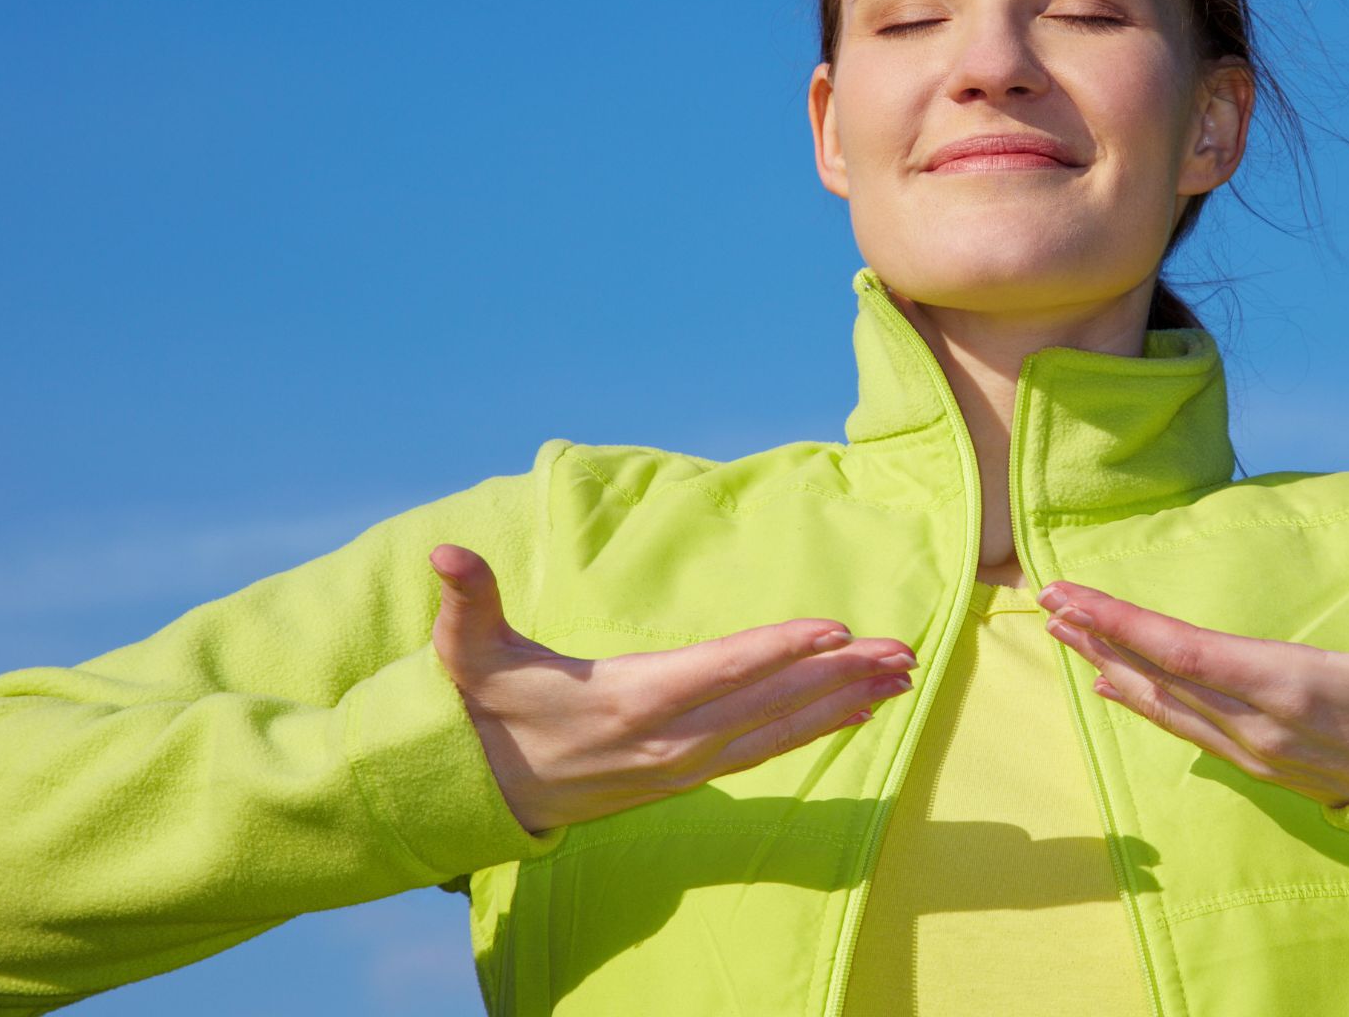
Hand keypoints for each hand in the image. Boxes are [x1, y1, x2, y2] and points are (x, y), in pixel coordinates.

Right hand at [428, 544, 918, 835]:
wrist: (480, 793)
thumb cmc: (486, 708)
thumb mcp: (468, 652)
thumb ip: (469, 599)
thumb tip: (444, 554)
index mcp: (629, 699)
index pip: (719, 669)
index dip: (780, 649)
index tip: (836, 630)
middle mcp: (669, 738)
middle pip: (769, 702)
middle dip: (841, 675)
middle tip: (905, 651)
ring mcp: (685, 763)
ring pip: (779, 730)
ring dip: (844, 703)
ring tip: (902, 679)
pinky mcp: (691, 776)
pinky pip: (767, 750)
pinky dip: (815, 729)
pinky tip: (859, 713)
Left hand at [1036, 530, 1348, 808]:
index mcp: (1299, 685)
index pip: (1188, 651)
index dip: (1123, 622)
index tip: (1071, 594)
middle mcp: (1267, 725)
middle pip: (1162, 676)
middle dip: (1100, 636)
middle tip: (1045, 599)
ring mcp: (1264, 753)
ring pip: (1169, 707)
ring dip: (1112, 667)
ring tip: (1064, 634)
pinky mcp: (1269, 768)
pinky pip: (1190, 731)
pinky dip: (1146, 702)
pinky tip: (1117, 686)